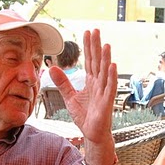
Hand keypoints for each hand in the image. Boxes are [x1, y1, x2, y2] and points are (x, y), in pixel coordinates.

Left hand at [49, 29, 116, 145]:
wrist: (92, 134)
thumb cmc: (85, 116)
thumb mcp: (69, 97)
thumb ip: (62, 82)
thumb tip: (52, 68)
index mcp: (91, 81)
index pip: (89, 61)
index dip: (88, 47)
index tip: (87, 33)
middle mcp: (99, 84)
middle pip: (97, 62)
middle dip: (96, 46)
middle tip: (95, 31)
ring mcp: (104, 92)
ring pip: (105, 72)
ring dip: (105, 58)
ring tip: (105, 44)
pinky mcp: (107, 102)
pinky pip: (110, 87)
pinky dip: (111, 76)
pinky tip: (112, 65)